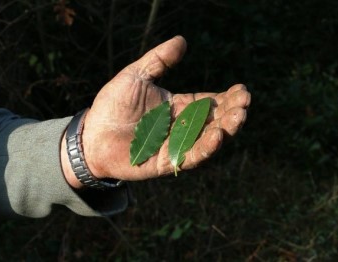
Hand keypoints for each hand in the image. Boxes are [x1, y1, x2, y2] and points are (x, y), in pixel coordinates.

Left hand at [61, 36, 250, 187]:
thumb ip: (159, 61)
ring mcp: (175, 145)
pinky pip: (190, 156)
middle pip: (214, 121)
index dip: (226, 97)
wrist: (91, 134)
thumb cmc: (112, 104)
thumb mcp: (136, 76)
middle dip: (232, 112)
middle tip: (245, 102)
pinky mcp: (167, 162)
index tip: (242, 89)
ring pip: (208, 139)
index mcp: (178, 106)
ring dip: (226, 129)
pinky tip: (218, 135)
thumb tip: (183, 40)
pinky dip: (206, 147)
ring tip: (239, 117)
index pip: (209, 102)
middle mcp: (181, 127)